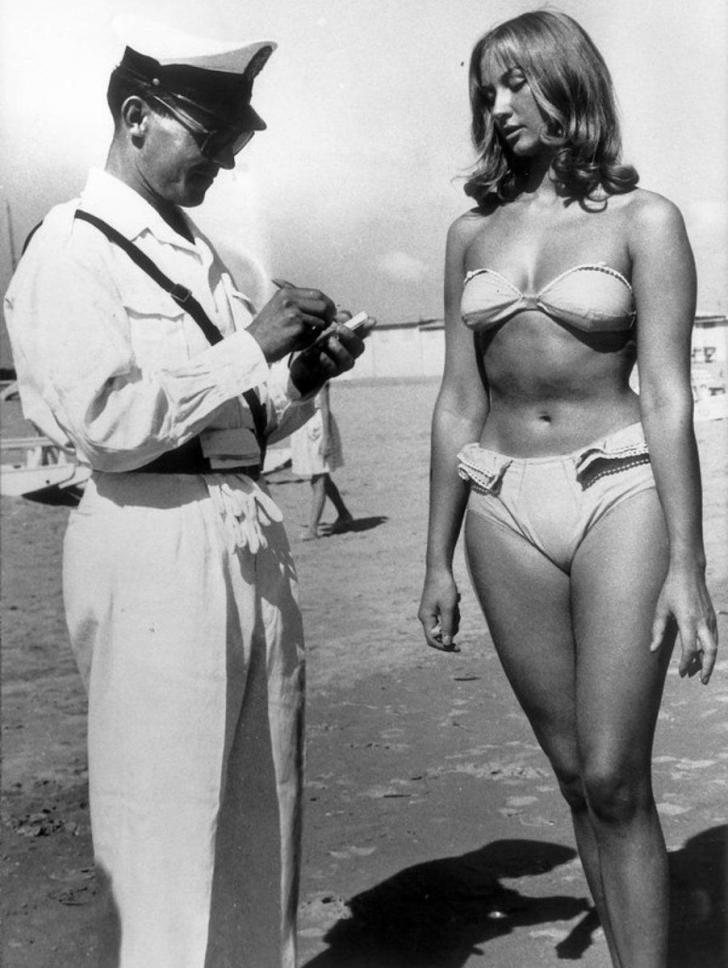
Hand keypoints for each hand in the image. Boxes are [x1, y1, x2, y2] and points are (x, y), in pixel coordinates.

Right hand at [247, 280, 335, 361]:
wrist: (253, 345)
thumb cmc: (267, 331)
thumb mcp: (277, 309)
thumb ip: (296, 302)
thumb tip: (319, 302)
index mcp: (286, 293)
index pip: (316, 293)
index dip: (327, 303)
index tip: (329, 312)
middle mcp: (289, 299)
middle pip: (323, 302)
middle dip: (330, 314)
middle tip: (329, 323)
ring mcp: (293, 311)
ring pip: (321, 317)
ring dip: (321, 327)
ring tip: (312, 333)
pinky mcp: (296, 326)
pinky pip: (314, 330)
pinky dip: (312, 336)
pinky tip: (302, 340)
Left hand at [289, 323, 366, 396]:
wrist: (304, 363)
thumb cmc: (318, 343)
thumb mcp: (326, 329)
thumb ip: (338, 321)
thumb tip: (346, 312)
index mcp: (351, 341)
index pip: (363, 333)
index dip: (360, 325)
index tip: (344, 317)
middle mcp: (350, 354)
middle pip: (359, 347)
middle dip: (351, 336)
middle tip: (339, 328)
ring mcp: (341, 366)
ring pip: (349, 361)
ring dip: (340, 349)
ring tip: (329, 341)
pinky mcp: (330, 374)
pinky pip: (333, 369)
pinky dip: (326, 360)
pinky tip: (319, 353)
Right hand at [418, 568, 460, 651]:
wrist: (440, 569)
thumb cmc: (444, 587)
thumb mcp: (449, 608)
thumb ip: (448, 627)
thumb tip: (447, 644)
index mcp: (426, 618)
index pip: (432, 640)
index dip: (444, 646)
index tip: (458, 648)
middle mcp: (426, 616)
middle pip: (440, 633)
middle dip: (451, 628)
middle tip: (457, 614)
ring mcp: (430, 611)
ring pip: (445, 624)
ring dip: (454, 618)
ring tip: (456, 604)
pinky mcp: (435, 606)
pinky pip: (446, 615)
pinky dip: (453, 611)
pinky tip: (455, 599)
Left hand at [650, 565, 717, 683]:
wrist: (689, 572)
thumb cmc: (672, 589)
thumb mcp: (661, 609)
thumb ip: (657, 630)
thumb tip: (652, 649)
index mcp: (687, 621)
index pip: (689, 649)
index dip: (687, 663)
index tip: (682, 672)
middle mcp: (702, 622)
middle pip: (710, 651)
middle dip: (707, 668)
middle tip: (701, 680)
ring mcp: (709, 619)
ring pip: (714, 646)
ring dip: (709, 660)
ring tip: (702, 672)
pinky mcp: (712, 617)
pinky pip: (714, 637)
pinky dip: (710, 649)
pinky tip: (703, 655)